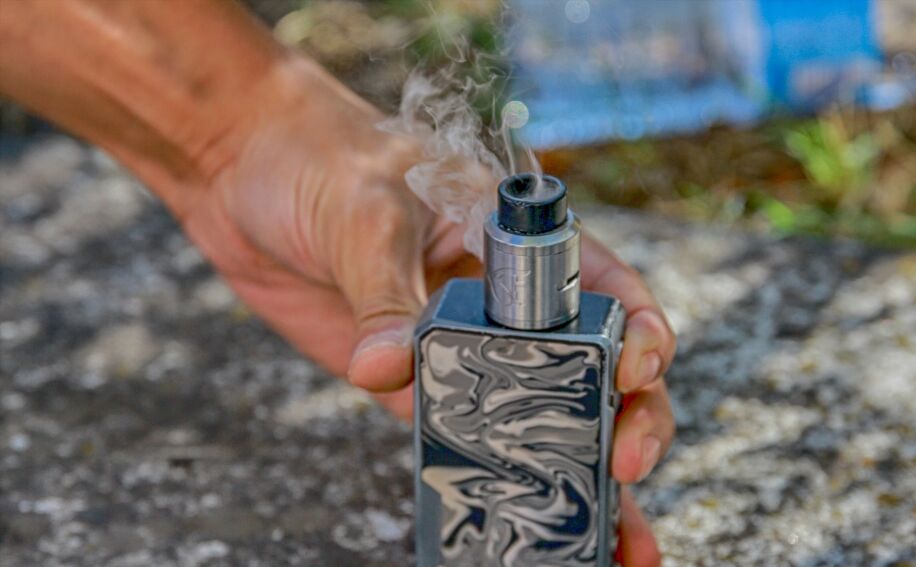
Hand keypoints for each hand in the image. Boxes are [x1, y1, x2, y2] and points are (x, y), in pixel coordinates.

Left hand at [179, 58, 675, 565]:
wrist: (246, 170)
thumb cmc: (319, 157)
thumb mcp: (365, 212)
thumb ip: (385, 293)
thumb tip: (385, 370)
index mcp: (520, 240)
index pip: (605, 289)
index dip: (636, 333)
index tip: (633, 371)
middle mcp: (506, 301)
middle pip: (592, 370)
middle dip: (626, 423)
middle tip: (628, 471)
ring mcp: (464, 349)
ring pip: (539, 419)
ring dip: (576, 480)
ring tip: (610, 545)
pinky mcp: (413, 384)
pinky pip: (464, 439)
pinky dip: (496, 486)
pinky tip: (521, 529)